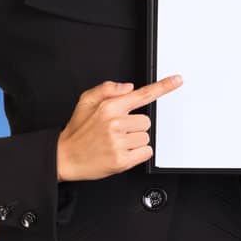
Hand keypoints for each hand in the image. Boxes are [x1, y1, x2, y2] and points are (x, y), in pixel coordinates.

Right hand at [56, 75, 183, 181]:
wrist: (63, 157)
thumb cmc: (77, 131)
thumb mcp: (85, 102)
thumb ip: (106, 89)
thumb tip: (129, 87)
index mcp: (108, 107)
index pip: (141, 95)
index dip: (163, 87)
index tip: (177, 80)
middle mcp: (114, 123)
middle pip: (146, 121)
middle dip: (135, 127)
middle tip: (116, 132)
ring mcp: (118, 142)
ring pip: (146, 137)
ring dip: (135, 141)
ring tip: (115, 143)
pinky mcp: (122, 160)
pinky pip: (146, 152)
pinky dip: (138, 154)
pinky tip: (121, 152)